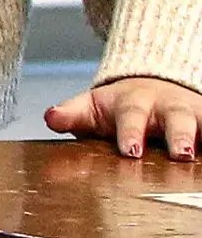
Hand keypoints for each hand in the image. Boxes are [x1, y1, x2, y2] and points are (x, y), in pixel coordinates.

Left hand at [45, 77, 201, 159]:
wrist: (155, 83)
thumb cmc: (119, 106)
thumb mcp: (93, 108)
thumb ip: (72, 114)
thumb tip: (50, 117)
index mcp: (134, 104)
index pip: (131, 117)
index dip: (130, 132)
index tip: (131, 151)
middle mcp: (168, 107)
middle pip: (176, 120)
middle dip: (180, 135)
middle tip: (180, 153)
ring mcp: (194, 114)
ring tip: (201, 155)